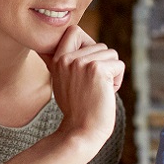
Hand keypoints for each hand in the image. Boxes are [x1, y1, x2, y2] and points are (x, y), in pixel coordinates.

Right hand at [41, 24, 122, 143]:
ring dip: (111, 74)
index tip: (86, 67)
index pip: (74, 31)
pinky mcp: (97, 69)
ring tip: (98, 91)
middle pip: (100, 45)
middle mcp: (67, 58)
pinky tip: (106, 94)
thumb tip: (44, 48)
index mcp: (58, 60)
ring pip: (111, 54)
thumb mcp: (59, 81)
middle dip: (103, 66)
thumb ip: (56, 62)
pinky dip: (117, 81)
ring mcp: (81, 62)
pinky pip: (119, 65)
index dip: (86, 43)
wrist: (81, 132)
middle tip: (93, 87)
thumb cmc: (75, 110)